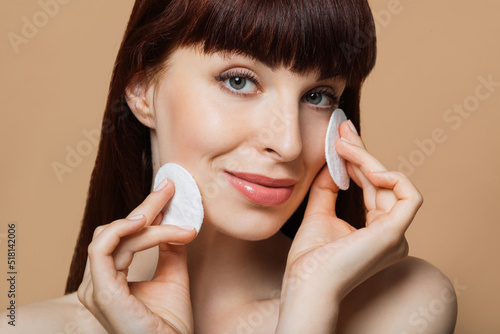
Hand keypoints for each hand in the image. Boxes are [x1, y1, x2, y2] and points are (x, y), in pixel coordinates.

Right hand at [77, 179, 197, 333]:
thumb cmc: (170, 324)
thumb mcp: (173, 276)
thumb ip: (169, 250)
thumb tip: (174, 222)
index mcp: (110, 279)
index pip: (122, 236)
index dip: (145, 212)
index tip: (168, 193)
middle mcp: (98, 282)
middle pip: (116, 230)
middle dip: (146, 206)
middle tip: (170, 188)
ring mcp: (96, 288)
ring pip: (116, 236)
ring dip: (145, 219)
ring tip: (170, 209)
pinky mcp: (102, 293)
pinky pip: (103, 249)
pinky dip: (121, 230)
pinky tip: (145, 221)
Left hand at [282, 120, 422, 302]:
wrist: (305, 284)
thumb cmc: (310, 259)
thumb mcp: (319, 213)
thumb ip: (328, 188)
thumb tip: (333, 161)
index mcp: (375, 231)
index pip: (372, 187)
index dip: (359, 160)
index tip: (341, 138)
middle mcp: (391, 233)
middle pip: (381, 182)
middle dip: (362, 153)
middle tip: (343, 129)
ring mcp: (395, 235)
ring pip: (391, 184)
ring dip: (367, 160)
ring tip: (343, 145)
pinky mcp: (394, 234)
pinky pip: (408, 196)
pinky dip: (392, 176)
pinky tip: (367, 166)